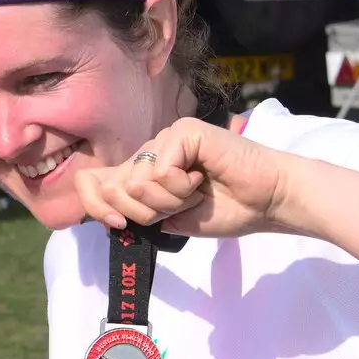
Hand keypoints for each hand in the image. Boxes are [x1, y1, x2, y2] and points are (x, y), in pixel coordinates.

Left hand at [74, 116, 292, 237]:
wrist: (266, 202)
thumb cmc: (225, 210)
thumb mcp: (168, 219)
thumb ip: (135, 212)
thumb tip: (104, 212)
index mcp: (142, 172)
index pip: (92, 181)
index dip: (95, 206)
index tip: (119, 226)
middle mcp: (149, 152)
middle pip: (112, 187)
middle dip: (143, 212)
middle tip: (179, 207)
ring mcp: (166, 138)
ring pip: (136, 182)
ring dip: (169, 201)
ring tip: (196, 192)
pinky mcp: (184, 131)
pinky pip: (161, 170)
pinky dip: (181, 187)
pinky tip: (203, 178)